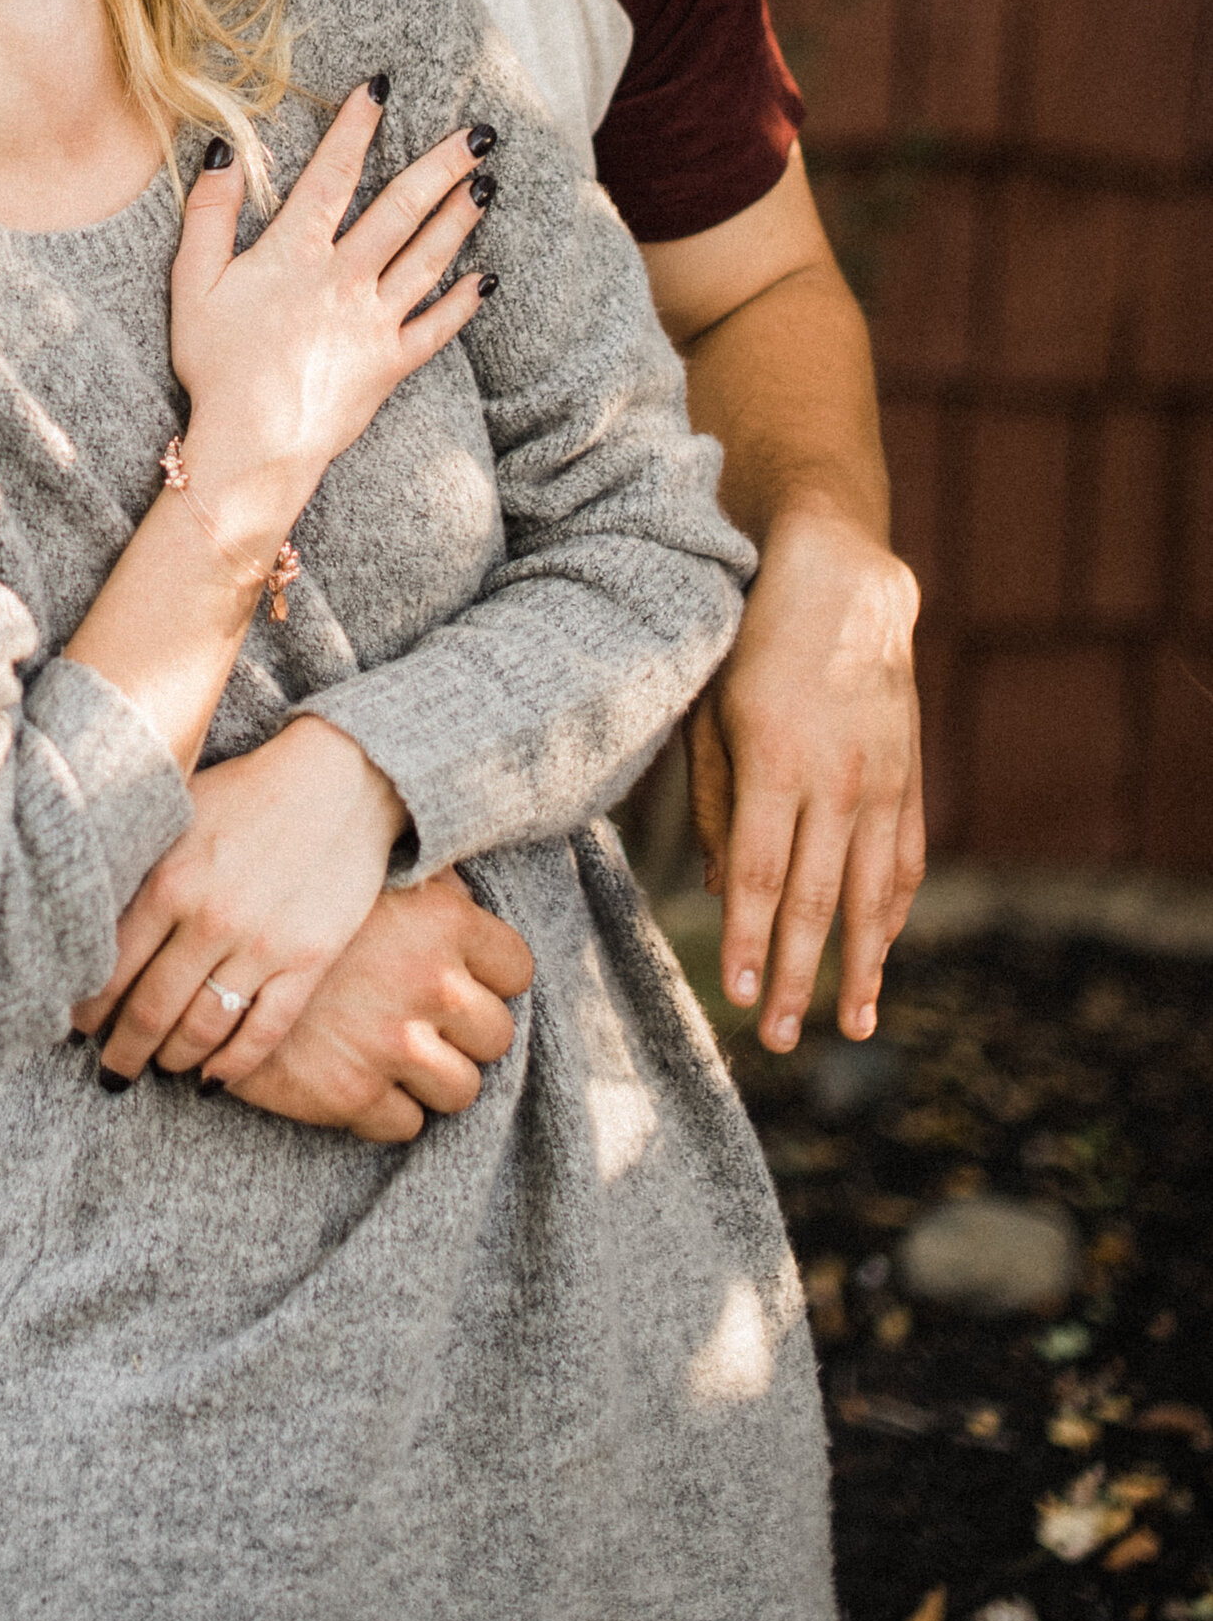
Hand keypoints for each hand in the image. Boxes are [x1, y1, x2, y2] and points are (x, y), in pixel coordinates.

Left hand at [77, 716, 406, 1082]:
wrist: (340, 778)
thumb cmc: (249, 792)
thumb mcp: (180, 814)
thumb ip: (140, 867)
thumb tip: (92, 920)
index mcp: (169, 880)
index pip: (112, 967)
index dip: (90, 1009)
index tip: (78, 1030)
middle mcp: (210, 919)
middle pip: (150, 1010)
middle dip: (123, 1051)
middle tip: (111, 1071)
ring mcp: (262, 945)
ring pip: (202, 1028)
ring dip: (173, 1059)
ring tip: (159, 1067)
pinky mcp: (308, 961)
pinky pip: (263, 1031)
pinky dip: (233, 1064)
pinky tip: (212, 1078)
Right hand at [169, 90, 491, 557]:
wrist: (252, 447)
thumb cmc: (216, 366)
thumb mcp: (193, 284)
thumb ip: (208, 216)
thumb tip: (225, 153)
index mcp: (296, 254)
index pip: (333, 176)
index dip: (357, 128)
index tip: (381, 89)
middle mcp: (345, 278)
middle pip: (401, 209)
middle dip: (442, 165)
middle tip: (480, 133)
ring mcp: (373, 321)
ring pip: (428, 258)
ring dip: (461, 218)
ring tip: (486, 184)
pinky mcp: (390, 364)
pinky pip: (436, 327)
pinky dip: (463, 302)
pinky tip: (487, 278)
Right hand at [223, 870, 535, 1144]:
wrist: (201, 946)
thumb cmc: (294, 896)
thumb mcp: (369, 871)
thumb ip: (429, 886)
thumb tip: (466, 894)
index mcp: (443, 921)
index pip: (517, 969)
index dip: (493, 978)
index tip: (468, 982)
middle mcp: (428, 984)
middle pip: (496, 1037)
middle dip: (466, 1035)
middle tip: (429, 1024)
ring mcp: (391, 1045)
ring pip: (461, 1091)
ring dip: (434, 1079)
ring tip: (398, 1056)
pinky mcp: (350, 1095)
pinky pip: (405, 1126)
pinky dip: (387, 1110)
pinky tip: (359, 1077)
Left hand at [687, 504, 922, 1053]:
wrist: (842, 582)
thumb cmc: (752, 643)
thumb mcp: (711, 709)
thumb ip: (712, 798)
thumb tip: (715, 887)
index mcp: (775, 761)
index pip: (756, 873)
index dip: (746, 939)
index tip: (736, 995)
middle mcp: (835, 779)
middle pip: (814, 898)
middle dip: (796, 975)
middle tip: (779, 1038)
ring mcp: (882, 781)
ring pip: (873, 892)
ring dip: (861, 964)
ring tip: (853, 1025)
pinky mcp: (909, 777)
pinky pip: (905, 860)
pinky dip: (894, 913)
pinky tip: (881, 951)